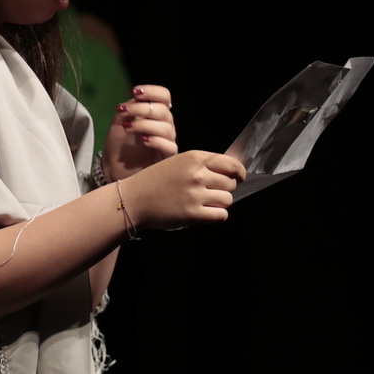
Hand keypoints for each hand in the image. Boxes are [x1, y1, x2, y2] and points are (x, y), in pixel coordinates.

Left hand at [102, 84, 176, 181]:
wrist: (115, 168)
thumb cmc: (119, 144)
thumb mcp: (119, 122)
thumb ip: (128, 109)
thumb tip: (136, 99)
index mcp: (155, 113)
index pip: (164, 96)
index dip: (152, 91)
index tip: (135, 92)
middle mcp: (165, 124)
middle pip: (163, 110)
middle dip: (141, 108)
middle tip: (123, 111)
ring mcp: (168, 140)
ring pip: (166, 127)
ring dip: (145, 125)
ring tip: (127, 127)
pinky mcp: (167, 157)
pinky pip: (169, 146)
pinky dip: (156, 141)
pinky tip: (143, 140)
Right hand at [123, 150, 246, 229]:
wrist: (134, 199)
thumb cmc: (156, 181)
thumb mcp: (178, 163)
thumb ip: (203, 165)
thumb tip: (233, 171)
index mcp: (194, 158)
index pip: (231, 164)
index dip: (239, 173)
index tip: (239, 178)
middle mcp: (197, 174)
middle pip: (231, 183)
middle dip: (224, 189)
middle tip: (210, 192)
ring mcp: (195, 194)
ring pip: (228, 200)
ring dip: (219, 203)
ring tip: (204, 202)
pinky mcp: (192, 213)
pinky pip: (220, 215)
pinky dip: (216, 215)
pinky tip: (204, 212)